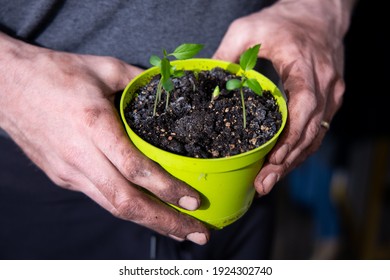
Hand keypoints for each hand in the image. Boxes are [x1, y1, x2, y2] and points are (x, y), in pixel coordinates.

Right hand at [0, 33, 208, 244]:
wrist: (7, 85)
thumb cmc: (55, 74)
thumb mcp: (104, 68)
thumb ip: (139, 81)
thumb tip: (170, 90)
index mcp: (93, 125)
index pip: (134, 169)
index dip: (166, 189)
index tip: (194, 201)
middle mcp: (80, 156)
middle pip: (125, 202)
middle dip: (165, 222)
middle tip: (198, 233)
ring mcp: (69, 171)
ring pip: (113, 207)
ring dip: (149, 221)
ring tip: (179, 229)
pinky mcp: (63, 177)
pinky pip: (100, 197)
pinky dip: (127, 208)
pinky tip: (147, 209)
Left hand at [213, 0, 354, 194]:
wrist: (318, 14)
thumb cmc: (283, 21)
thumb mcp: (248, 28)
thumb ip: (227, 53)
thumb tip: (207, 81)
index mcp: (305, 66)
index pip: (305, 106)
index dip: (290, 137)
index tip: (272, 159)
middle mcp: (325, 84)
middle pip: (310, 131)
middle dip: (286, 161)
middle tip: (263, 184)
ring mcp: (331, 94)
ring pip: (316, 137)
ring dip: (293, 162)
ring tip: (268, 181)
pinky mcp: (329, 100)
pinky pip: (317, 130)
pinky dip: (299, 149)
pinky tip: (282, 164)